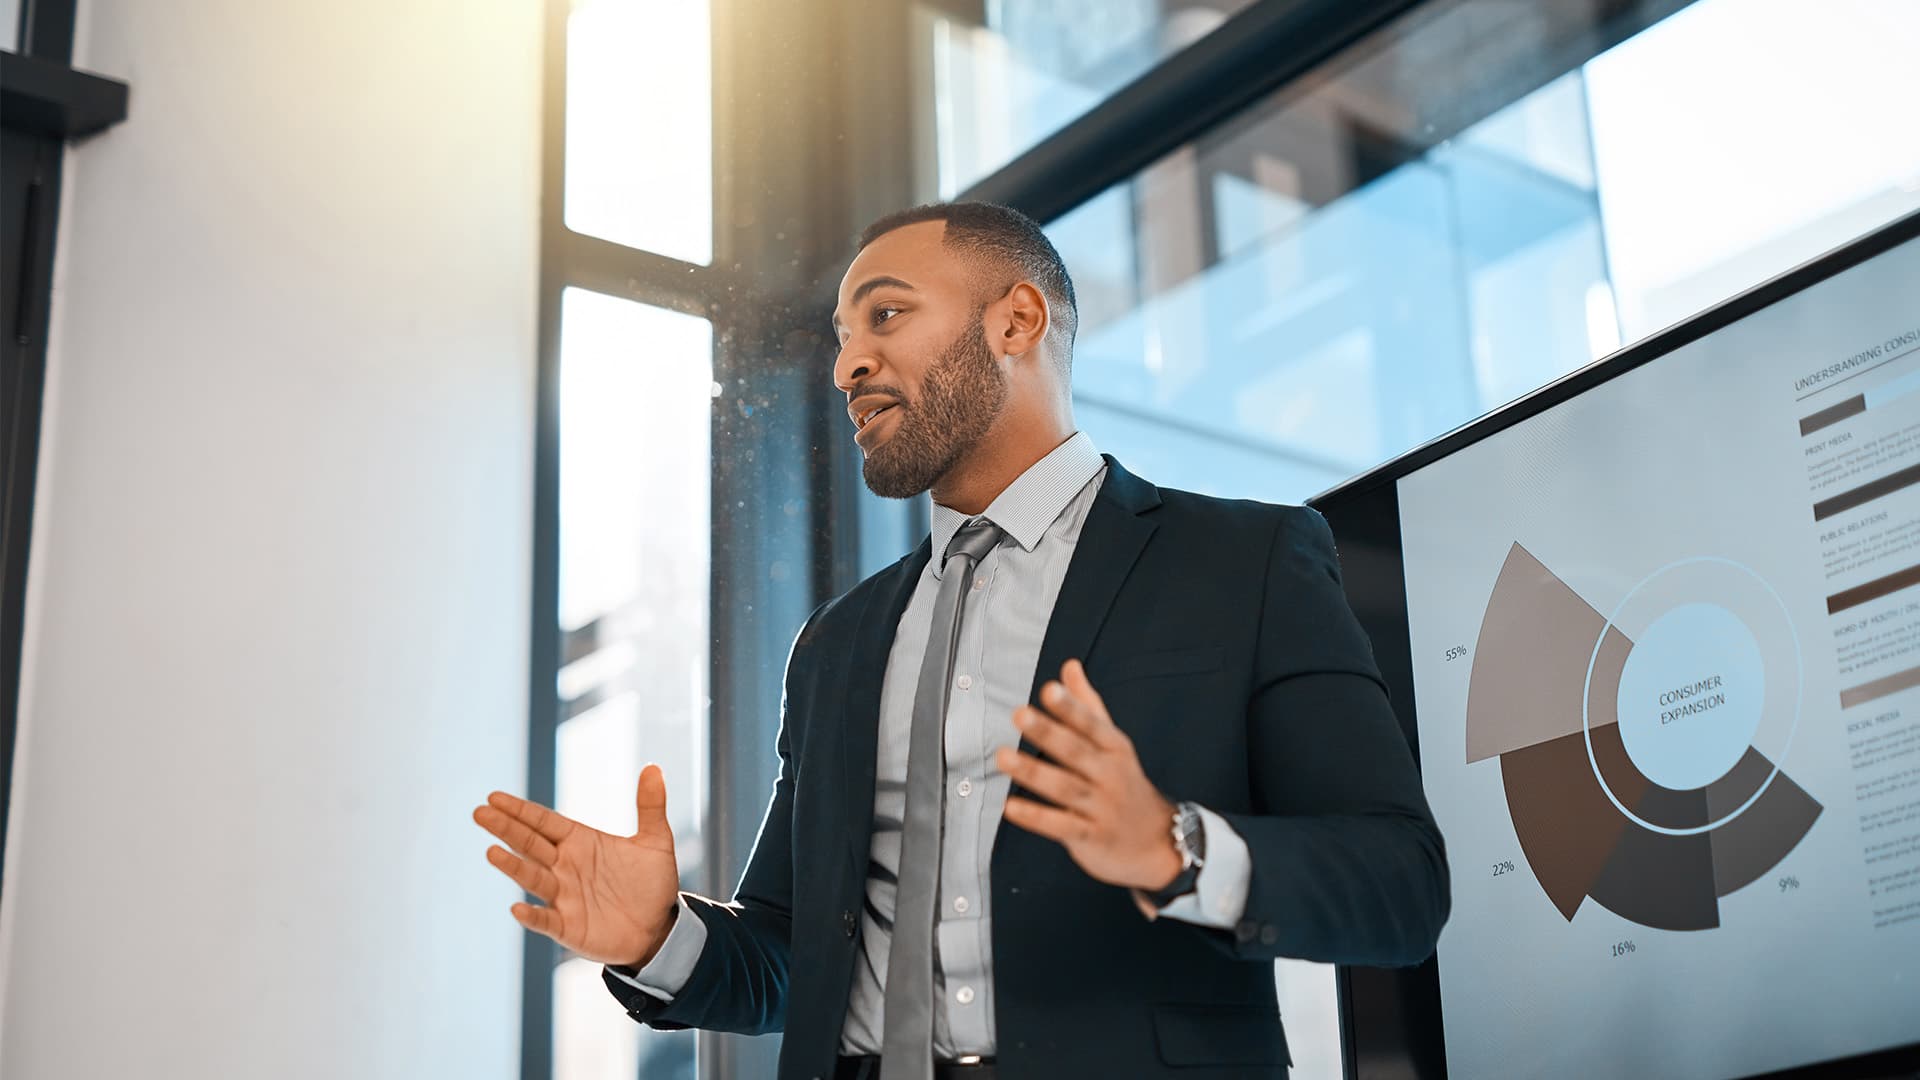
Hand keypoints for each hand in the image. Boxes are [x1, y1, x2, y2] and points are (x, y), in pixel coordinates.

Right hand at [472, 764, 681, 967]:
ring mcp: (564, 898)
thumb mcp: (656, 841)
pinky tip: (517, 908)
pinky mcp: (569, 927)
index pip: (544, 822)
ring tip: (492, 851)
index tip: (494, 797)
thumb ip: (650, 806)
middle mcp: (565, 867)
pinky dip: (532, 916)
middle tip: (479, 812)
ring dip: (513, 866)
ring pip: (533, 878)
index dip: (520, 810)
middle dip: (506, 828)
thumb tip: (653, 767)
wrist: (660, 928)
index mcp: (580, 842)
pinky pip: (546, 921)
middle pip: (530, 844)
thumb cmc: (651, 883)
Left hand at [995, 659, 1182, 891]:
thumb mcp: (1114, 743)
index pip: (1092, 724)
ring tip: (1003, 756)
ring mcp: (1101, 808)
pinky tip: (1010, 807)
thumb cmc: (1126, 784)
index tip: (1050, 689)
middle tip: (1019, 714)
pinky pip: (1061, 826)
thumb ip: (1087, 705)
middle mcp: (1110, 775)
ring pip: (1064, 787)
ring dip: (1033, 772)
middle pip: (1076, 752)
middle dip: (1048, 732)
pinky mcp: (1091, 837)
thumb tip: (1069, 666)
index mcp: (1115, 748)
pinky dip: (1036, 817)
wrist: (1159, 841)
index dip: (1071, 707)